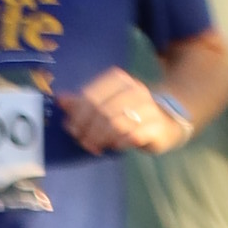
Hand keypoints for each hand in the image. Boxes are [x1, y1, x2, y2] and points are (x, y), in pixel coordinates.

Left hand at [57, 65, 184, 155]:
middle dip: (88, 129)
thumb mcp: (107, 103)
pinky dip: (119, 143)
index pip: (92, 95)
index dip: (78, 114)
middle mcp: (135, 90)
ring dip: (100, 138)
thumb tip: (60, 99)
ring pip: (116, 124)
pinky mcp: (157, 126)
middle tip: (81, 141)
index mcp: (120, 80)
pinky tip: (113, 146)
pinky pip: (133, 136)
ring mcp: (148, 107)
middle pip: (102, 111)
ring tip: (93, 146)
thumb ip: (83, 102)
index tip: (71, 128)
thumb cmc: (130, 112)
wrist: (167, 119)